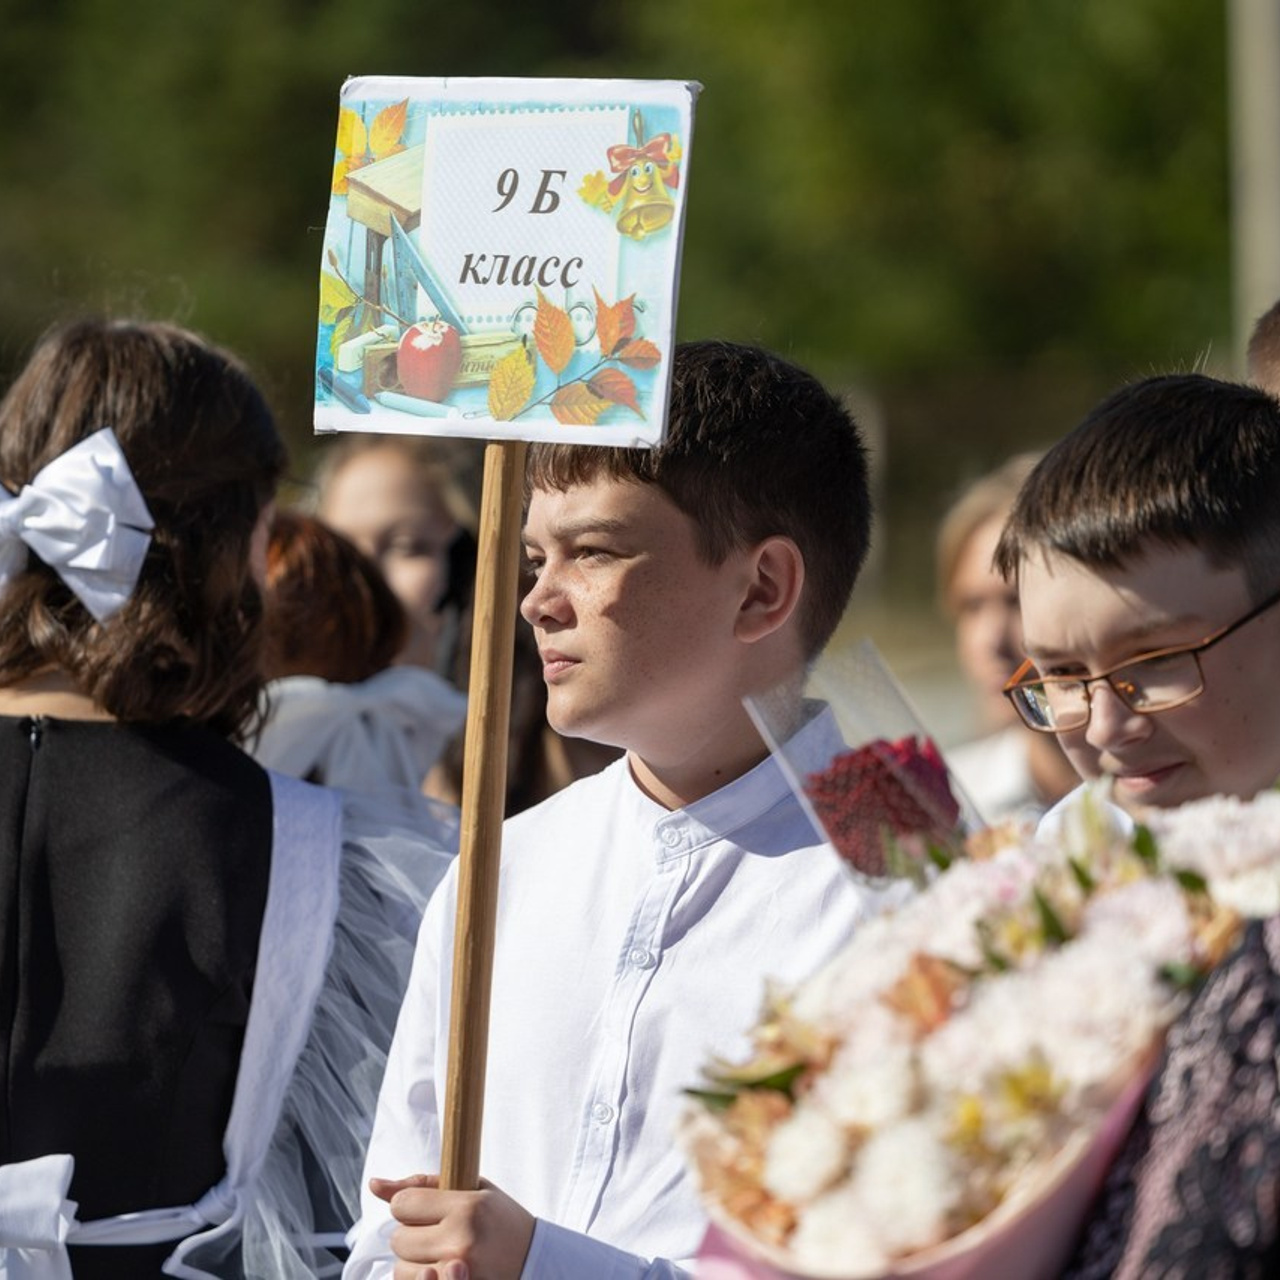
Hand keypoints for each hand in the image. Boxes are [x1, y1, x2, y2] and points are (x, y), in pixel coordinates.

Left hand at [371, 1173, 535, 1279]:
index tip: (427, 1207)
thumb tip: (374, 1184)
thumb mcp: (472, 1189)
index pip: (403, 1204)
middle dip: (411, 1233)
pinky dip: (419, 1276)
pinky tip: (437, 1267)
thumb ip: (422, 1184)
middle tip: (438, 1230)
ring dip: (413, 1260)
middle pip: (398, 1238)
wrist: (535, 1259)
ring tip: (440, 1252)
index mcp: (466, 1206)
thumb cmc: (500, 1219)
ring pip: (400, 1267)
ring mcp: (458, 1270)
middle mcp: (460, 1240)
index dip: (409, 1205)